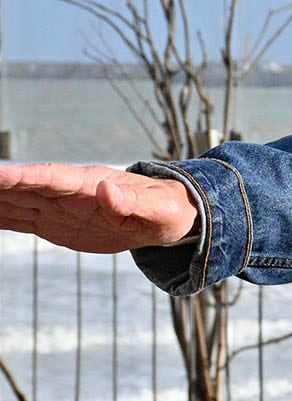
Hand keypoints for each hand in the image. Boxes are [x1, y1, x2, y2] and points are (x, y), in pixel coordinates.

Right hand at [0, 164, 199, 253]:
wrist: (166, 216)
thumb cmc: (167, 210)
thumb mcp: (158, 210)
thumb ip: (132, 202)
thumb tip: (108, 188)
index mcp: (90, 185)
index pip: (50, 178)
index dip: (22, 176)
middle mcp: (68, 192)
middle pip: (24, 186)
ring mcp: (58, 207)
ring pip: (16, 201)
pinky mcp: (54, 223)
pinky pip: (20, 219)